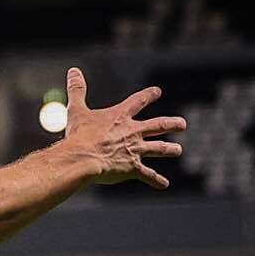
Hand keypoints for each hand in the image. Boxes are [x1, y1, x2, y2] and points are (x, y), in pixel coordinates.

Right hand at [62, 67, 185, 189]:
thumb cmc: (79, 135)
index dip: (148, 96)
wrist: (83, 158)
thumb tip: (73, 70)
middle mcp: (132, 131)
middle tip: (182, 124)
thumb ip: (77, 90)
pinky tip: (164, 185)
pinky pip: (147, 174)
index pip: (138, 101)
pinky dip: (155, 180)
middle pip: (157, 125)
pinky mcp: (131, 168)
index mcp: (120, 116)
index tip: (157, 92)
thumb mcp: (77, 110)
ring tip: (178, 150)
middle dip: (171, 124)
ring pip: (157, 148)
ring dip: (169, 149)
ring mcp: (134, 149)